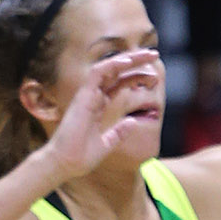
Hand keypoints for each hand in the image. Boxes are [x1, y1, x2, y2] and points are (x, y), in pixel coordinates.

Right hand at [36, 51, 162, 183]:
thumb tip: (133, 122)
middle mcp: (93, 97)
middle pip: (116, 72)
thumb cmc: (81, 157)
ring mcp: (87, 95)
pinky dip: (111, 65)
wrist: (65, 165)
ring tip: (147, 55)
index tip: (155, 76)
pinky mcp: (82, 96)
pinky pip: (97, 73)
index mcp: (99, 106)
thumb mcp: (107, 144)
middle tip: (154, 55)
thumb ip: (119, 132)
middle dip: (136, 61)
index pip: (119, 84)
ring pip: (108, 67)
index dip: (136, 77)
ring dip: (128, 59)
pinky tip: (127, 61)